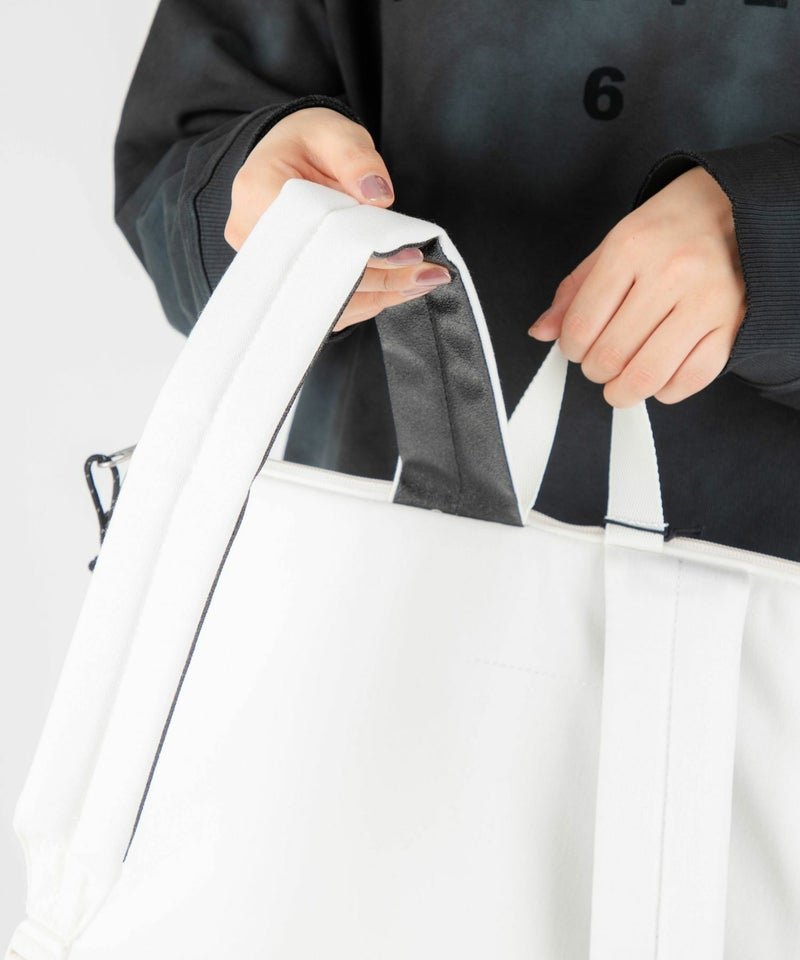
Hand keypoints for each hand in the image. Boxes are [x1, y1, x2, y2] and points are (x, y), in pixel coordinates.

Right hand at [224, 107, 450, 331]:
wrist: (290, 159)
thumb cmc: (311, 143)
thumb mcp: (334, 132)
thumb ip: (355, 158)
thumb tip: (378, 195)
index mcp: (259, 194)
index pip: (314, 237)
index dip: (362, 251)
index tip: (408, 254)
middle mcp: (254, 241)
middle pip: (322, 276)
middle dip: (380, 278)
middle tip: (428, 273)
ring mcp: (270, 270)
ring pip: (327, 300)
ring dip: (380, 294)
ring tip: (424, 281)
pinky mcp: (289, 288)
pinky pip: (329, 307)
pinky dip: (368, 300)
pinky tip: (402, 289)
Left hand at [528, 167, 746, 406]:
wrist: (731, 206)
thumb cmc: (668, 229)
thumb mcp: (612, 246)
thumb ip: (575, 290)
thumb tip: (542, 331)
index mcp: (631, 248)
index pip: (581, 325)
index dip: (570, 348)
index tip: (576, 347)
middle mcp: (672, 272)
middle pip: (611, 355)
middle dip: (595, 370)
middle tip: (600, 363)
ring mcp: (706, 300)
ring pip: (648, 375)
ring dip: (624, 390)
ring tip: (621, 382)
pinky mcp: (733, 323)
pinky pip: (690, 379)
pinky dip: (666, 391)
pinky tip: (658, 378)